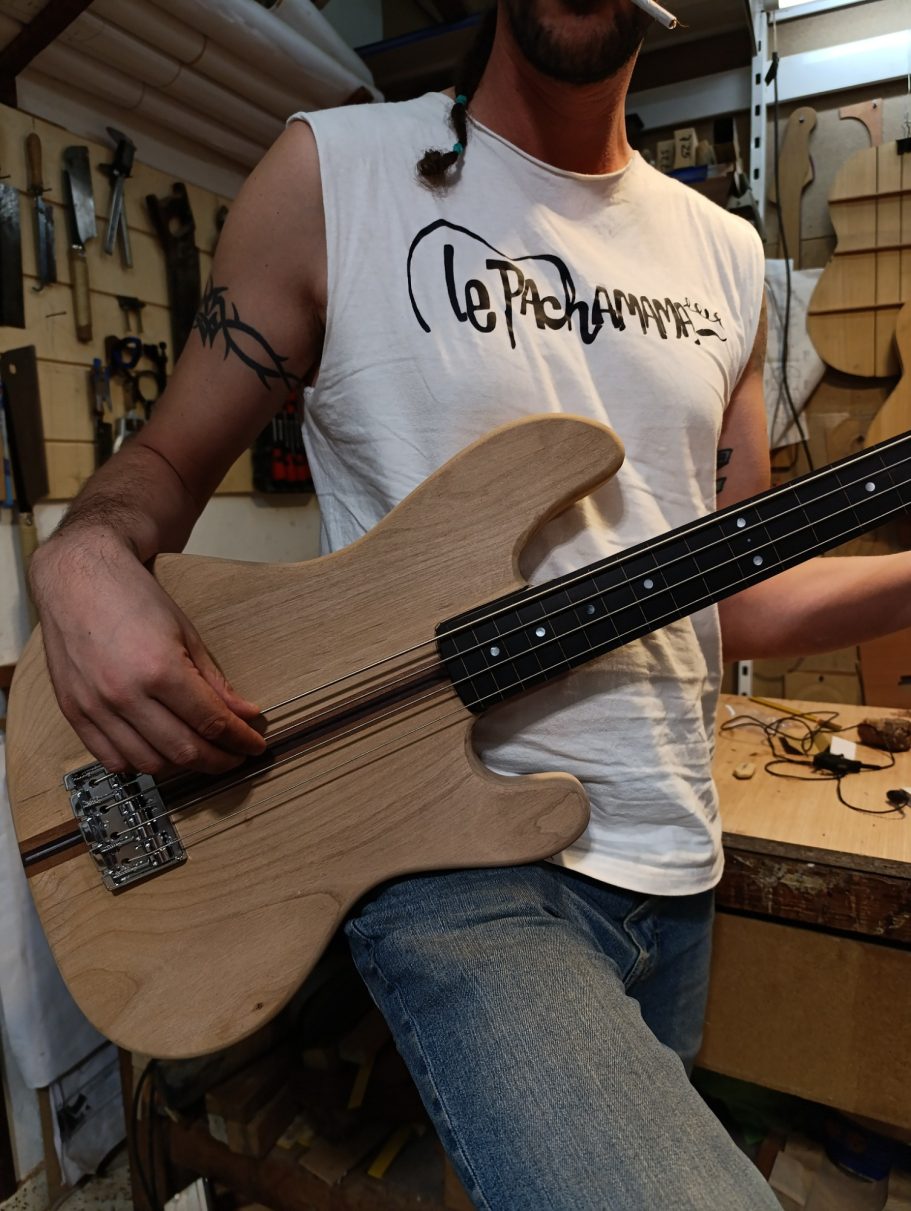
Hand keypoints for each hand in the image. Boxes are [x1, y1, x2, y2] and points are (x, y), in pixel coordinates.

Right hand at [30, 534, 266, 776]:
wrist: (78, 579)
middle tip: (234, 756)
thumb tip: (244, 713)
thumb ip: (214, 681)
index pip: (211, 722)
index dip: (239, 740)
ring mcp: (95, 707)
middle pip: (184, 750)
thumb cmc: (133, 598)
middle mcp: (125, 695)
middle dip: (218, 760)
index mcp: (159, 670)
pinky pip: (110, 758)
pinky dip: (139, 764)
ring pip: (148, 763)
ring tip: (200, 753)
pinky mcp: (74, 712)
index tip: (253, 746)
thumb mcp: (186, 633)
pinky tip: (158, 753)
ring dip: (181, 766)